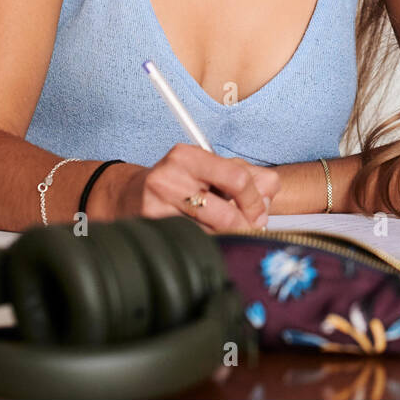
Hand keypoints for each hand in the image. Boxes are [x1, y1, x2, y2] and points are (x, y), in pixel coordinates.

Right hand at [113, 143, 279, 231]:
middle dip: (245, 226)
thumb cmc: (182, 182)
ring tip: (226, 229)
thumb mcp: (213, 169)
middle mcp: (169, 177)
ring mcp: (156, 205)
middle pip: (226, 214)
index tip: (260, 213)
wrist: (131, 195)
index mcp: (188, 155)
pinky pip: (195, 243)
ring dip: (228, 236)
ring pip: (212, 234)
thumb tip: (268, 196)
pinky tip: (206, 234)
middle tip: (249, 228)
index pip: (238, 178)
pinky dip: (209, 243)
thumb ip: (250, 176)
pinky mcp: (152, 229)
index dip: (255, 201)